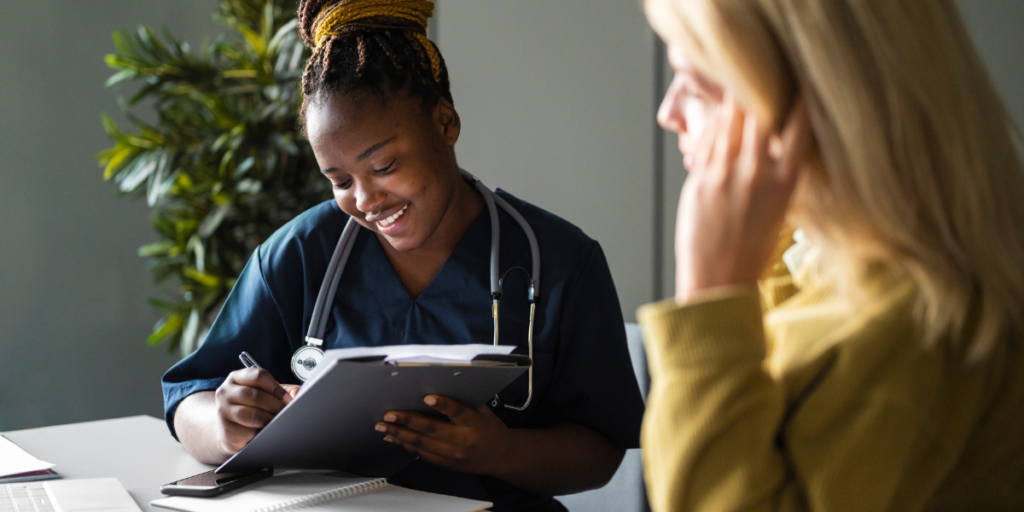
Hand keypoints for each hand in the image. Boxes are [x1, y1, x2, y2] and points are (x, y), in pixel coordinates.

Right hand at [212, 368, 296, 454]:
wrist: (230, 430)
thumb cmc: (250, 408)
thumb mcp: (265, 395)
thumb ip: (282, 391)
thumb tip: (297, 393)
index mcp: (237, 378)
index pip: (258, 376)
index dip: (276, 387)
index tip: (288, 398)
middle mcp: (226, 391)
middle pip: (255, 395)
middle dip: (275, 405)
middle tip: (287, 412)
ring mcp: (223, 410)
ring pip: (250, 414)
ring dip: (269, 418)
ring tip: (279, 421)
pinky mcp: (226, 429)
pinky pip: (247, 430)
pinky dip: (260, 431)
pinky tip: (266, 431)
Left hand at [375, 395, 513, 474]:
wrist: (499, 456)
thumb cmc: (489, 428)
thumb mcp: (483, 411)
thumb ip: (463, 401)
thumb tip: (437, 385)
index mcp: (475, 423)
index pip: (458, 412)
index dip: (443, 405)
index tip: (427, 397)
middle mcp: (463, 440)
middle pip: (432, 430)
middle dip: (408, 421)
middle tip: (389, 414)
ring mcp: (453, 455)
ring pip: (422, 444)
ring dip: (400, 434)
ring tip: (383, 426)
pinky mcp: (446, 464)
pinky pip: (422, 454)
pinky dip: (406, 445)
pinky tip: (394, 437)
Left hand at [675, 95, 811, 299]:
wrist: (719, 281)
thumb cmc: (752, 251)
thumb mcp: (779, 210)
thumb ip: (777, 174)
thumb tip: (773, 142)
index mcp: (785, 182)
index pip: (799, 125)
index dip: (799, 98)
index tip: (798, 84)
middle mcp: (756, 173)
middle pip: (759, 113)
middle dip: (760, 91)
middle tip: (761, 79)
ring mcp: (725, 174)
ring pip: (730, 121)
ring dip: (734, 102)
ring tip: (739, 87)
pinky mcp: (699, 179)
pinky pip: (708, 140)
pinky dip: (715, 125)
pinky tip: (719, 115)